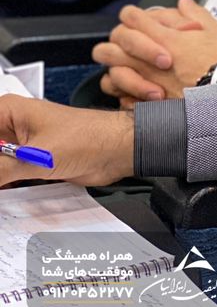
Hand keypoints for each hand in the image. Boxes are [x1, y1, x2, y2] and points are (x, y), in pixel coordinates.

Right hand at [0, 95, 133, 187]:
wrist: (115, 150)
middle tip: (2, 178)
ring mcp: (19, 146)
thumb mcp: (34, 157)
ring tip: (7, 184)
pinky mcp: (29, 163)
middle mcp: (10, 126)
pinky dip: (1, 187)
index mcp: (7, 111)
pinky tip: (6, 194)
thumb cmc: (85, 139)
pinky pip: (3, 177)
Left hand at [94, 0, 216, 102]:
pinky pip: (121, 97)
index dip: (132, 15)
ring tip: (127, 68)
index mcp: (165, 38)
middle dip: (118, 39)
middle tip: (128, 42)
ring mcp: (146, 83)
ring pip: (112, 71)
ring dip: (116, 67)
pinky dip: (123, 93)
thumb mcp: (215, 30)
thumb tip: (184, 3)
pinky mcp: (147, 105)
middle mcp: (150, 60)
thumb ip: (196, 14)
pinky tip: (134, 92)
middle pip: (114, 42)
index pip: (132, 17)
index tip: (139, 19)